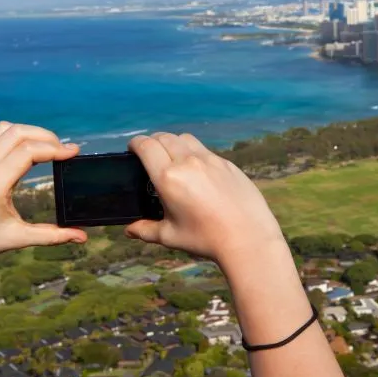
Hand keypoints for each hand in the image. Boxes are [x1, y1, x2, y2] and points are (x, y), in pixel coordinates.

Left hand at [0, 122, 87, 260]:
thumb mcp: (17, 239)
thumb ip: (51, 236)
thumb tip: (82, 237)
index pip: (29, 151)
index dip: (56, 148)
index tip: (74, 152)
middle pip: (20, 132)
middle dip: (47, 136)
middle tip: (63, 150)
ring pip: (6, 128)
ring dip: (30, 132)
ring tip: (46, 147)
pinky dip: (13, 132)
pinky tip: (24, 146)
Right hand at [125, 132, 285, 268]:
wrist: (248, 238)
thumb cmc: (206, 239)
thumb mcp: (170, 236)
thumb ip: (146, 229)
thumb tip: (130, 229)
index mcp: (169, 178)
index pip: (146, 146)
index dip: (135, 144)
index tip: (132, 149)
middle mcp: (188, 162)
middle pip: (164, 137)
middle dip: (152, 142)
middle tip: (149, 154)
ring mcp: (210, 160)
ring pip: (185, 139)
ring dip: (173, 143)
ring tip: (172, 158)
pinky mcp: (227, 164)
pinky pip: (205, 150)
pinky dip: (194, 153)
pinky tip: (197, 171)